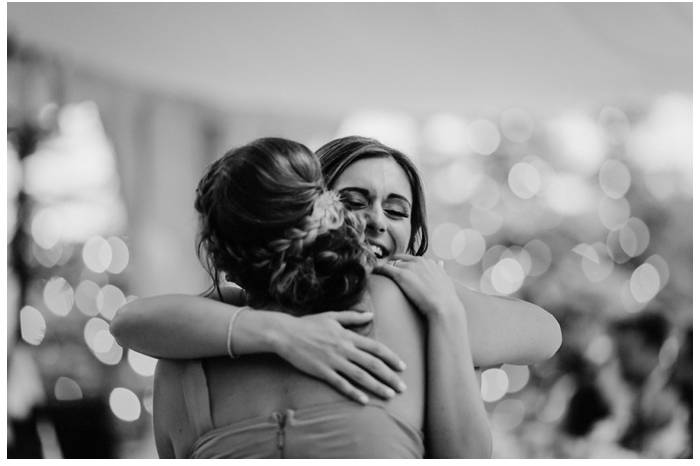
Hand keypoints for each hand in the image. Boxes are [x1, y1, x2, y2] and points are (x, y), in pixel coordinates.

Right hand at [272, 311, 406, 403]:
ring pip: (360, 375)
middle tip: (402, 387)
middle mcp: (344, 349)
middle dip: (390, 376)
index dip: (391, 357)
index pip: (375, 347)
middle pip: (372, 364)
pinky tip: (364, 400)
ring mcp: (334, 361)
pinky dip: (354, 392)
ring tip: (390, 395)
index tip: (402, 366)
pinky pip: (341, 384)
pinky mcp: (322, 371)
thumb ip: (352, 317)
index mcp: (348, 336)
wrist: (286, 334)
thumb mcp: (332, 316)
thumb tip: (370, 314)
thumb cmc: (309, 324)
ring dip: (377, 386)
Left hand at [374, 255, 461, 318]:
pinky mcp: (402, 274)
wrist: (444, 305)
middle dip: (393, 265)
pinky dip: (378, 269)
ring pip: (392, 263)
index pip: (412, 259)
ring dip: (385, 268)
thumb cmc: (445, 298)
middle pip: (400, 259)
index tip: (399, 270)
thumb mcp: (445, 279)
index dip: (404, 265)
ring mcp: (410, 267)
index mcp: (429, 262)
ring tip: (377, 273)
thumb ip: (440, 270)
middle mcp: (419, 261)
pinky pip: (385, 268)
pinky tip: (373, 271)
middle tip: (386, 272)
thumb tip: (440, 264)